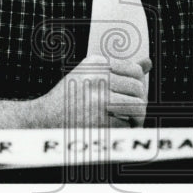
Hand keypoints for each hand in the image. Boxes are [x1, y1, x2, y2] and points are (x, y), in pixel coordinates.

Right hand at [30, 55, 150, 128]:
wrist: (44, 118)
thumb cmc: (70, 97)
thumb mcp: (90, 75)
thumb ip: (120, 69)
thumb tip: (148, 63)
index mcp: (97, 64)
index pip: (135, 71)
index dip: (138, 85)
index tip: (132, 94)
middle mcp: (98, 78)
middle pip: (138, 89)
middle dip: (140, 102)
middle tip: (135, 112)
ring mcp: (99, 99)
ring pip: (137, 106)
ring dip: (137, 117)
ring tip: (131, 121)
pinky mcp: (99, 120)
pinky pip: (126, 123)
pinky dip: (124, 129)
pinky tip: (115, 129)